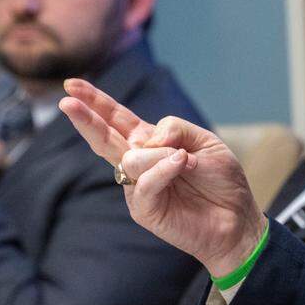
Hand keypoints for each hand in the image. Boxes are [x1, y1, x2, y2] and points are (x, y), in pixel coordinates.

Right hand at [58, 78, 266, 275]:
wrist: (238, 219)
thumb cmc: (222, 181)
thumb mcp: (206, 142)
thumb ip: (176, 129)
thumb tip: (144, 138)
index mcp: (151, 142)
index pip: (117, 118)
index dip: (95, 101)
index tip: (70, 85)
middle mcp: (139, 162)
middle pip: (104, 136)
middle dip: (86, 118)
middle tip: (66, 102)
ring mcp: (138, 186)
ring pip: (130, 158)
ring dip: (161, 154)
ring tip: (187, 162)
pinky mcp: (143, 209)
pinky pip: (143, 183)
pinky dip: (163, 169)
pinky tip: (181, 164)